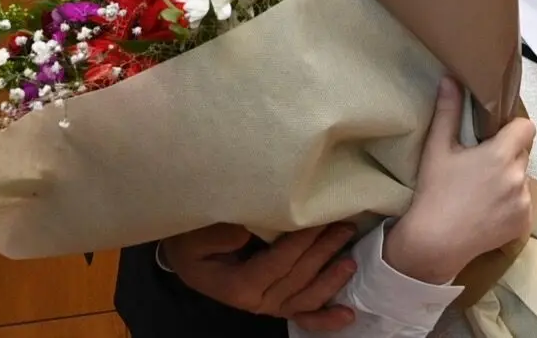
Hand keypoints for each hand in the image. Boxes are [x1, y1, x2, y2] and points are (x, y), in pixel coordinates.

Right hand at [159, 221, 357, 330]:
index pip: (279, 263)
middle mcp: (257, 301)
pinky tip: (347, 316)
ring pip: (306, 298)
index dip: (301, 242)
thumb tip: (249, 229)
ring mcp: (269, 305)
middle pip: (298, 278)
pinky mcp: (276, 303)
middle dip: (323, 251)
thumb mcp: (197, 233)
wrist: (186, 256)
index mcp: (239, 285)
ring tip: (351, 260)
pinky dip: (325, 319)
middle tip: (345, 226)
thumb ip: (221, 233)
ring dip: (331, 280)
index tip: (320, 217)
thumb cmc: (192, 240)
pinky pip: (302, 315)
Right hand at [383, 77, 535, 284]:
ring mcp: (524, 203)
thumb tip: (451, 79)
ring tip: (484, 187)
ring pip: (523, 178)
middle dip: (508, 151)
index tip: (496, 132)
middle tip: (483, 161)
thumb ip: (448, 111)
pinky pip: (523, 203)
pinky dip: (511, 202)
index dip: (514, 126)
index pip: (527, 126)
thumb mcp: (437, 148)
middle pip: (523, 152)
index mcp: (502, 154)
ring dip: (510, 177)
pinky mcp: (523, 224)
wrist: (435, 242)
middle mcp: (519, 177)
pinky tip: (489, 208)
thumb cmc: (435, 191)